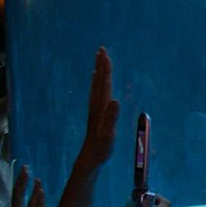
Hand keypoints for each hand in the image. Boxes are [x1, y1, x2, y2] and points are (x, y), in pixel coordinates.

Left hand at [77, 47, 120, 170]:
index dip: (106, 69)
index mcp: (101, 107)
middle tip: (101, 49)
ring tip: (100, 60)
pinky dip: (97, 83)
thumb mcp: (108, 134)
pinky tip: (97, 81)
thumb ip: (111, 117)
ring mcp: (95, 108)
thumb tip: (115, 100)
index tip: (106, 55)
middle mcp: (96, 105)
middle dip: (101, 64)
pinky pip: (97, 92)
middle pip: (98, 80)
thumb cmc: (101, 147)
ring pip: (96, 85)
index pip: (104, 84)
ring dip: (99, 71)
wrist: (90, 157)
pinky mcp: (96, 113)